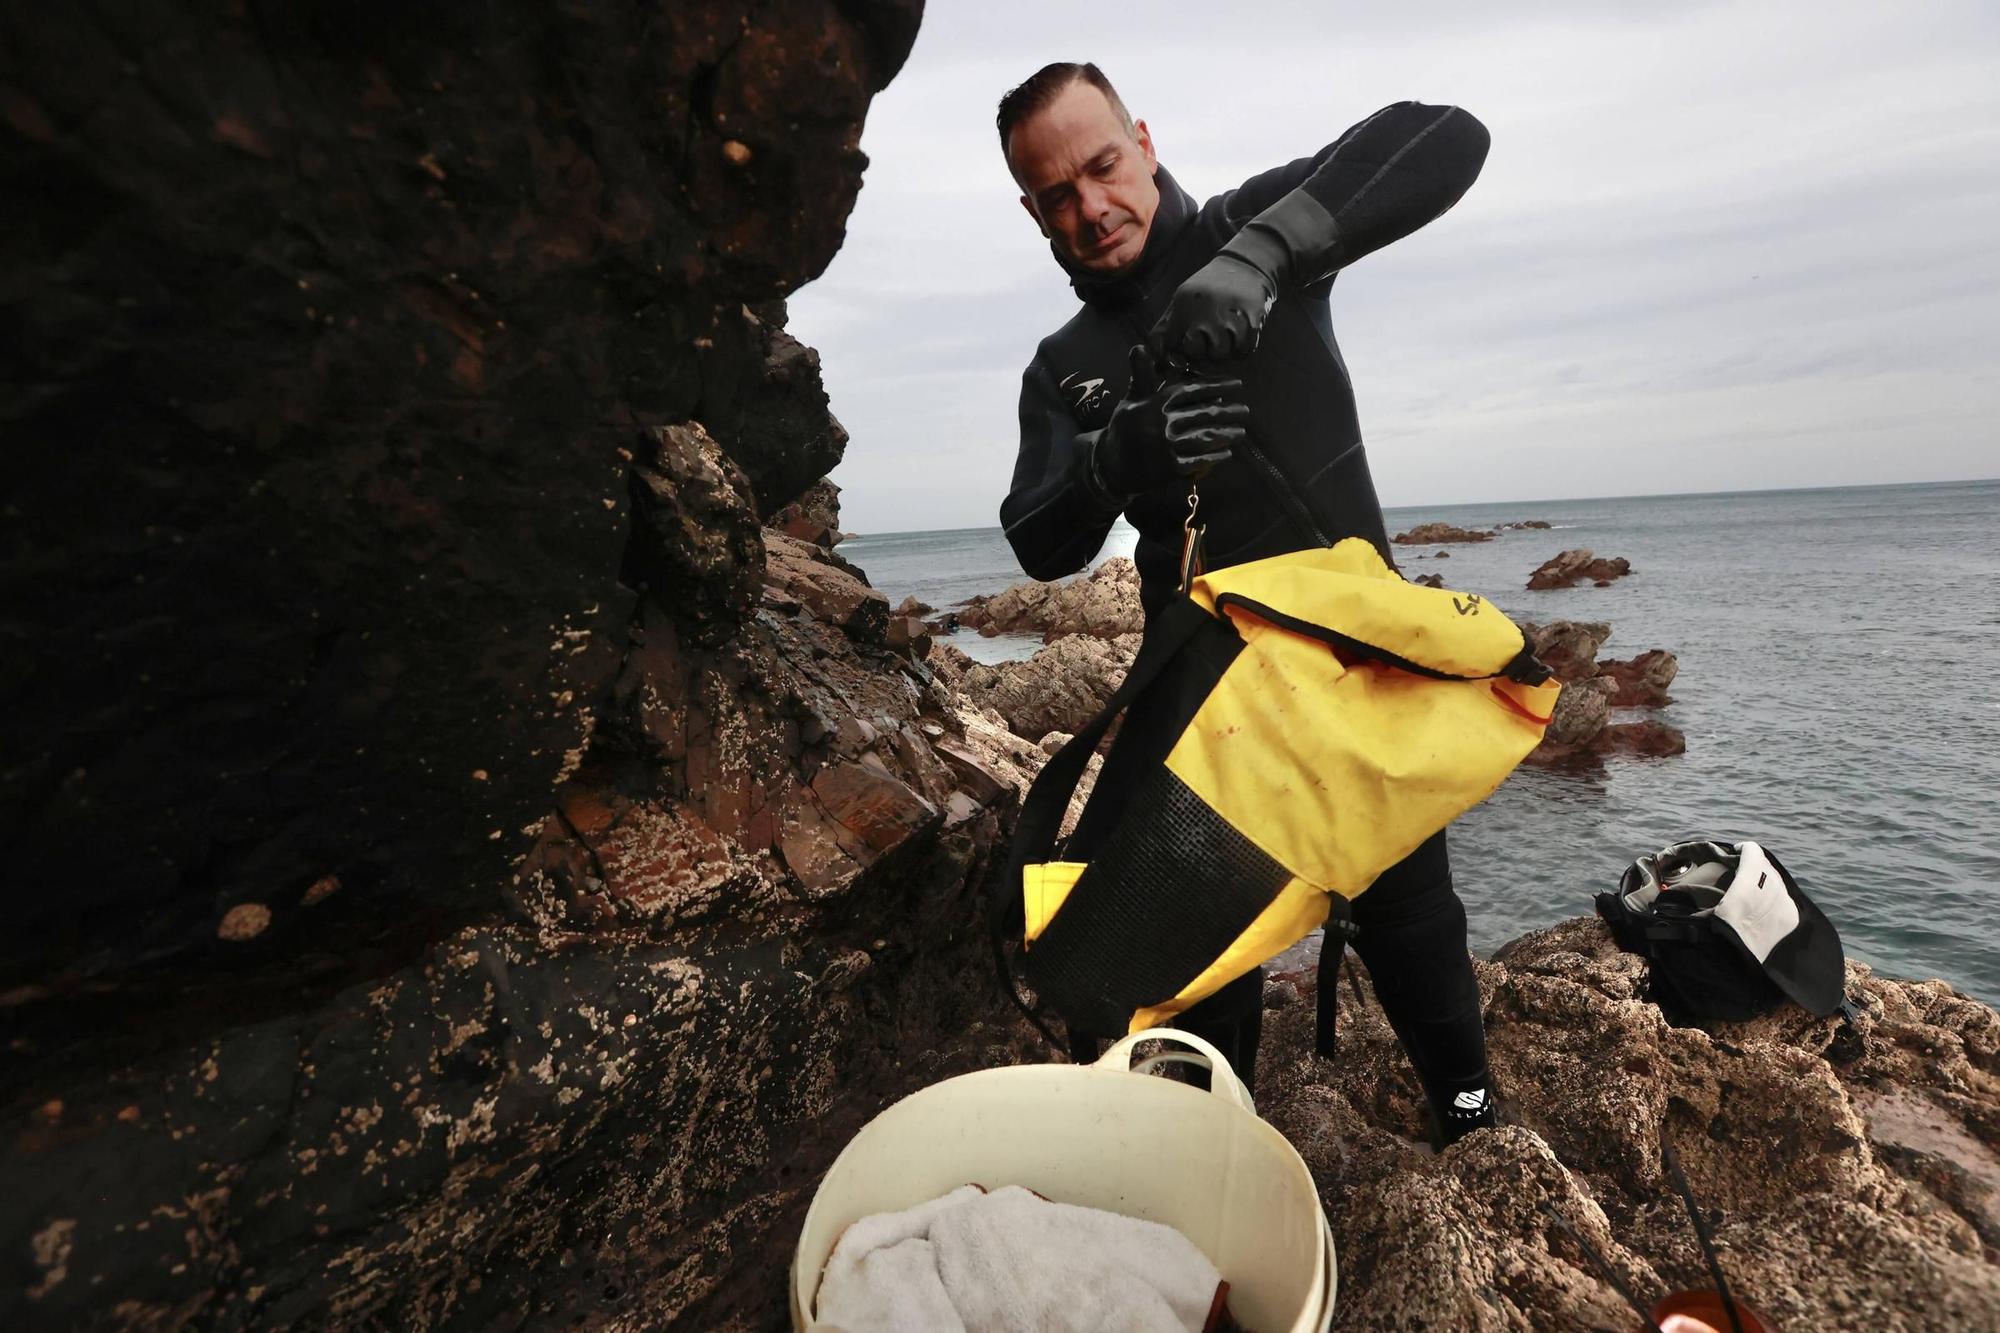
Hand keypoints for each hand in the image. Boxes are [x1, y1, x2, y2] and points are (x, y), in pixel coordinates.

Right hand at [1091, 347, 1247, 496]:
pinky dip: (1215, 457)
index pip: (1192, 390)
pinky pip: (1200, 461)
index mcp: (1156, 403)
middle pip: (1205, 414)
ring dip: (1227, 434)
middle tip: (1246, 411)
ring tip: (1241, 432)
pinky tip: (1227, 453)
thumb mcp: (1131, 400)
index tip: (1237, 384)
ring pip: (1206, 437)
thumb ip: (1142, 376)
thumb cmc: (1124, 428)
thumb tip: (1140, 347)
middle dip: (1229, 412)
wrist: (1110, 466)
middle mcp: (1163, 423)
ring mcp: (1168, 447)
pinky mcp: (1171, 468)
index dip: (1217, 386)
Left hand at [1159, 252, 1277, 365]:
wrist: (1245, 266)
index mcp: (1184, 304)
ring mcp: (1229, 315)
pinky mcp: (1252, 320)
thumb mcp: (1182, 300)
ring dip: (1223, 351)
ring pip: (1221, 354)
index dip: (1178, 351)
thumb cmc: (1208, 289)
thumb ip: (1166, 327)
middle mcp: (1205, 310)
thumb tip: (1157, 359)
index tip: (1187, 346)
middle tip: (1209, 342)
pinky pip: (1244, 350)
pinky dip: (1242, 349)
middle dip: (1202, 353)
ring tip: (1226, 336)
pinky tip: (1240, 336)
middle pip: (1197, 353)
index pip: (1172, 344)